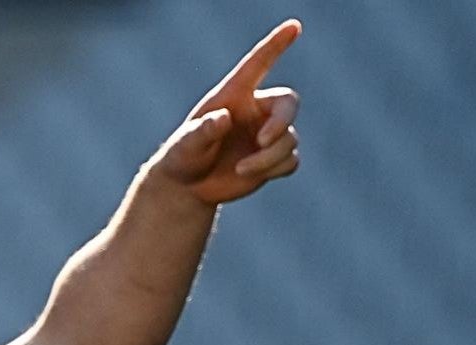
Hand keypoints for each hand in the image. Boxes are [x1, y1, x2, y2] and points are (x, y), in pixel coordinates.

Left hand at [151, 19, 301, 204]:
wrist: (188, 187)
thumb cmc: (182, 157)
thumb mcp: (184, 145)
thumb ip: (201, 131)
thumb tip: (222, 118)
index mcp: (233, 95)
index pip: (258, 65)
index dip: (276, 45)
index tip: (293, 26)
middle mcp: (255, 110)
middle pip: (289, 103)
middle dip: (281, 122)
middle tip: (262, 140)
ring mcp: (267, 134)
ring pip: (289, 139)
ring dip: (268, 157)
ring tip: (240, 169)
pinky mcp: (274, 158)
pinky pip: (291, 160)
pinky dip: (273, 169)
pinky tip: (248, 174)